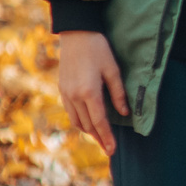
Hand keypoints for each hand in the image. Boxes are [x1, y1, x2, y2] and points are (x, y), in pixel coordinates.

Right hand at [56, 29, 125, 153]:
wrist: (76, 34)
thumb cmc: (99, 50)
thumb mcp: (113, 70)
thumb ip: (119, 93)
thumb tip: (124, 114)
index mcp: (89, 92)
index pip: (99, 122)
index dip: (107, 137)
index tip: (113, 150)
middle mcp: (74, 96)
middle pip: (87, 125)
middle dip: (99, 138)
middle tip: (109, 149)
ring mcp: (65, 93)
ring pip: (76, 121)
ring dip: (88, 131)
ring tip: (100, 138)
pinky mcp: (62, 89)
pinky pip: (70, 112)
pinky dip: (80, 121)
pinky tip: (88, 123)